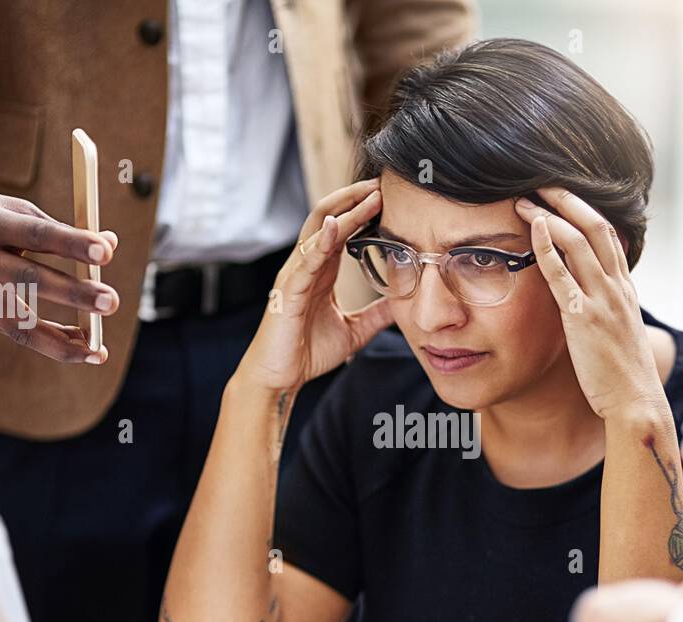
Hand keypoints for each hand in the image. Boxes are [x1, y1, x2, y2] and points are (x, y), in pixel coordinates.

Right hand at [0, 175, 118, 362]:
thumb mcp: (9, 208)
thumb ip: (59, 228)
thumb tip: (110, 243)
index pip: (34, 233)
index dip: (70, 242)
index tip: (105, 250)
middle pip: (27, 279)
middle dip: (72, 293)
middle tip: (110, 301)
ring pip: (19, 323)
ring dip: (62, 340)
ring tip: (98, 349)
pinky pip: (18, 334)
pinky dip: (53, 342)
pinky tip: (85, 347)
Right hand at [238, 179, 392, 390]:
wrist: (280, 378)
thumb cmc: (307, 352)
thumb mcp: (355, 331)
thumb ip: (376, 315)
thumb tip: (403, 305)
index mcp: (322, 271)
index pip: (343, 229)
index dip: (363, 210)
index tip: (391, 195)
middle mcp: (307, 266)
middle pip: (329, 217)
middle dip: (355, 197)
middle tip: (384, 182)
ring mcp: (296, 275)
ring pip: (318, 231)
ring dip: (345, 210)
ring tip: (370, 193)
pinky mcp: (288, 291)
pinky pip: (306, 260)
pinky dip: (320, 241)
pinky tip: (335, 224)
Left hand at [513, 188, 659, 420]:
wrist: (636, 403)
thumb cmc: (623, 377)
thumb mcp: (618, 335)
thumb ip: (604, 312)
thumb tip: (583, 303)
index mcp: (625, 290)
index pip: (609, 236)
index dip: (586, 210)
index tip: (563, 195)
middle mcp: (617, 287)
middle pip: (596, 226)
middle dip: (568, 199)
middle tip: (542, 182)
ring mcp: (602, 300)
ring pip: (579, 241)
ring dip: (551, 215)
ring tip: (525, 200)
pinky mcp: (584, 318)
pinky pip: (562, 274)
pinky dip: (547, 247)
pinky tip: (533, 229)